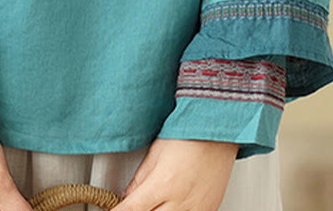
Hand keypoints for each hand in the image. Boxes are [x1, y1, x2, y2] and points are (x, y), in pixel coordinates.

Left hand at [112, 137, 238, 210]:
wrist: (218, 129)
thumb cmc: (189, 133)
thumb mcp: (156, 152)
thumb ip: (140, 179)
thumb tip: (127, 197)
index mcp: (163, 184)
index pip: (131, 210)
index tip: (113, 210)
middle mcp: (180, 201)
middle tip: (137, 201)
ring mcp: (196, 209)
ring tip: (155, 200)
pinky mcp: (209, 210)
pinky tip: (172, 205)